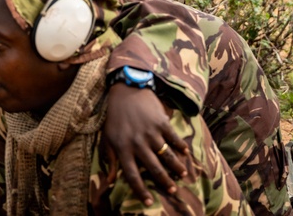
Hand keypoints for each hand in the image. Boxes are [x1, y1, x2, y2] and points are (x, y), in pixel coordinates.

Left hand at [103, 83, 188, 205]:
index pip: (132, 175)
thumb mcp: (107, 137)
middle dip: (164, 182)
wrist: (126, 90)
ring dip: (176, 166)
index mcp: (123, 148)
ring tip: (182, 175)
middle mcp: (138, 143)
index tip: (149, 201)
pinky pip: (173, 137)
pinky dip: (180, 145)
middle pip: (153, 168)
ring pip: (166, 154)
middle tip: (173, 191)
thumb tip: (110, 180)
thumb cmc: (114, 116)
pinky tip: (185, 152)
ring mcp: (151, 132)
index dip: (141, 190)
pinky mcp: (161, 122)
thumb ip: (109, 158)